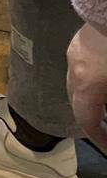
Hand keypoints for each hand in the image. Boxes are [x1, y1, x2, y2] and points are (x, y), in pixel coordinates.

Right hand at [67, 22, 106, 149]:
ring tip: (106, 104)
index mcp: (86, 86)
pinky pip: (81, 68)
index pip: (87, 121)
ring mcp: (74, 52)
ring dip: (91, 98)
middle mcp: (74, 71)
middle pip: (78, 103)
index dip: (98, 137)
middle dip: (93, 118)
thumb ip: (106, 101)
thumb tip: (104, 114)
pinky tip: (104, 78)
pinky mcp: (80, 40)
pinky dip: (91, 80)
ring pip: (77, 84)